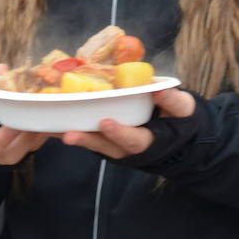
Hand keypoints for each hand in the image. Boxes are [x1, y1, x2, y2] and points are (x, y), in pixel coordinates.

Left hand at [55, 88, 195, 159]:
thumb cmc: (182, 123)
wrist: (180, 140)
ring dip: (75, 137)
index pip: (134, 140)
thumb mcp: (185, 111)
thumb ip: (174, 102)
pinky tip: (54, 125)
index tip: (105, 121)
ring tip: (52, 130)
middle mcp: (130, 148)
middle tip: (69, 134)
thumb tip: (159, 90)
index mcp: (151, 142)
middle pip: (106, 147)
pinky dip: (74, 132)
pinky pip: (90, 139)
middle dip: (88, 140)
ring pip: (95, 145)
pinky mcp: (108, 142)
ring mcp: (117, 148)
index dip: (119, 133)